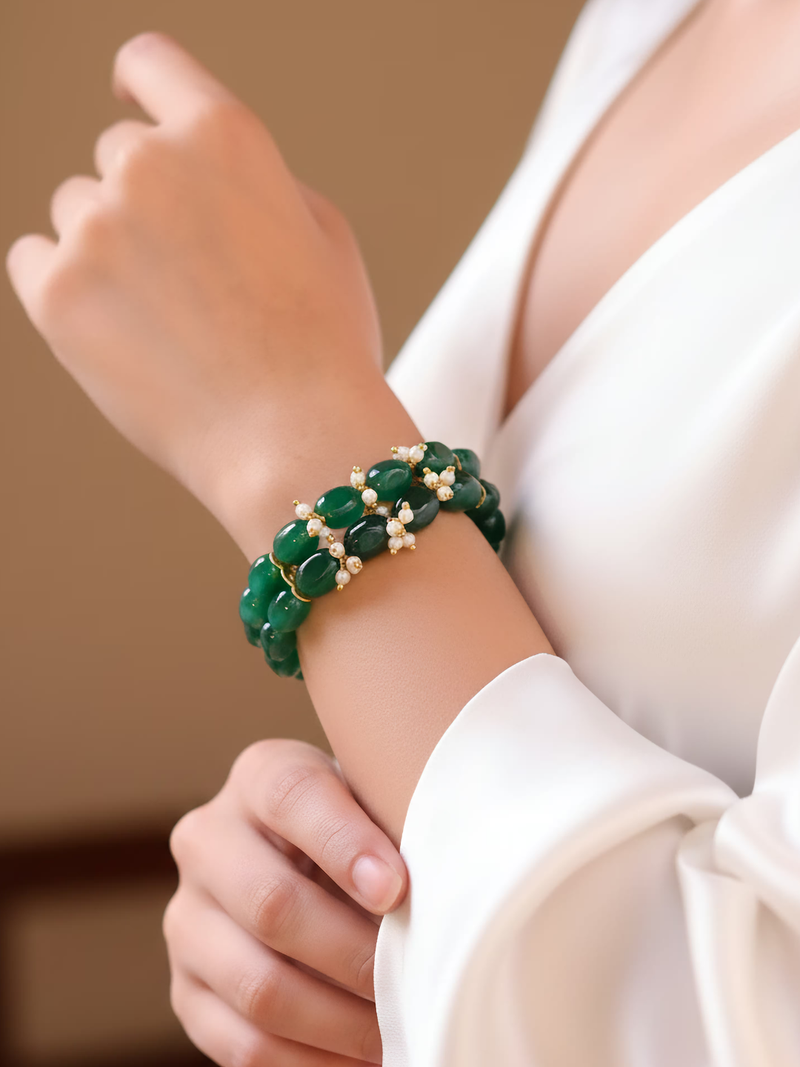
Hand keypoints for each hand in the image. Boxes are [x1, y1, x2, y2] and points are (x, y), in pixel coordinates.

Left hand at [5, 32, 384, 525]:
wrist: (295, 440)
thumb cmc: (323, 348)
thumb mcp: (324, 237)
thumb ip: (259, 181)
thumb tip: (204, 175)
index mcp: (225, 138)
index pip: (153, 65)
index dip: (140, 82)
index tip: (130, 98)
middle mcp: (151, 164)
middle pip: (118, 155)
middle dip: (147, 203)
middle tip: (189, 279)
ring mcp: (96, 229)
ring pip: (76, 213)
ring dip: (109, 249)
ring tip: (168, 323)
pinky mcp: (55, 294)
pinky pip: (33, 261)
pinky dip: (64, 287)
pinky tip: (116, 331)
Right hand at [164, 737, 407, 1064]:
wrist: (309, 864)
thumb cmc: (367, 831)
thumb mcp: (374, 803)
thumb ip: (394, 826)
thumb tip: (446, 892)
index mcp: (259, 775)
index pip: (293, 798)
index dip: (346, 844)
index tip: (397, 890)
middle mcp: (207, 839)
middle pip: (271, 903)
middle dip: (354, 952)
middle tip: (414, 975)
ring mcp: (187, 918)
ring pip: (259, 984)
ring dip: (340, 1019)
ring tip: (397, 1024)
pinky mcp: (186, 989)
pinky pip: (244, 1044)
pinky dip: (312, 1061)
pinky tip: (361, 1057)